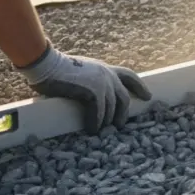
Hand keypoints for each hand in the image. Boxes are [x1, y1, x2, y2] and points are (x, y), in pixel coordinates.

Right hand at [17, 46, 151, 134]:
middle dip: (123, 112)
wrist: (46, 63)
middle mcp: (107, 74)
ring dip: (108, 121)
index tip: (148, 96)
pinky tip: (92, 130)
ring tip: (103, 131)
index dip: (140, 86)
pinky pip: (99, 112)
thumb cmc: (56, 68)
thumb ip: (89, 80)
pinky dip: (96, 122)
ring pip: (112, 107)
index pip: (129, 75)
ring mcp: (102, 82)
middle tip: (121, 125)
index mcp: (104, 68)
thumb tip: (89, 96)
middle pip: (123, 96)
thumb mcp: (80, 71)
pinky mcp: (93, 91)